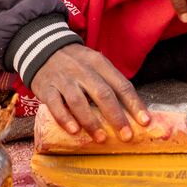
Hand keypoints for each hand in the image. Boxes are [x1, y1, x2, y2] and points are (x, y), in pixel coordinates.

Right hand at [29, 45, 150, 142]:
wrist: (42, 48)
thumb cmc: (76, 63)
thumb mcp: (95, 64)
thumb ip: (109, 83)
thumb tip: (131, 112)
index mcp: (100, 64)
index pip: (121, 84)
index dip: (134, 104)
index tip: (145, 122)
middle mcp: (83, 70)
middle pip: (103, 94)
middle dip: (116, 116)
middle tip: (126, 136)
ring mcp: (64, 79)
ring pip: (79, 101)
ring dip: (91, 122)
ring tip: (101, 138)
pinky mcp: (47, 88)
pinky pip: (56, 104)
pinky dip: (65, 118)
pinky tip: (74, 130)